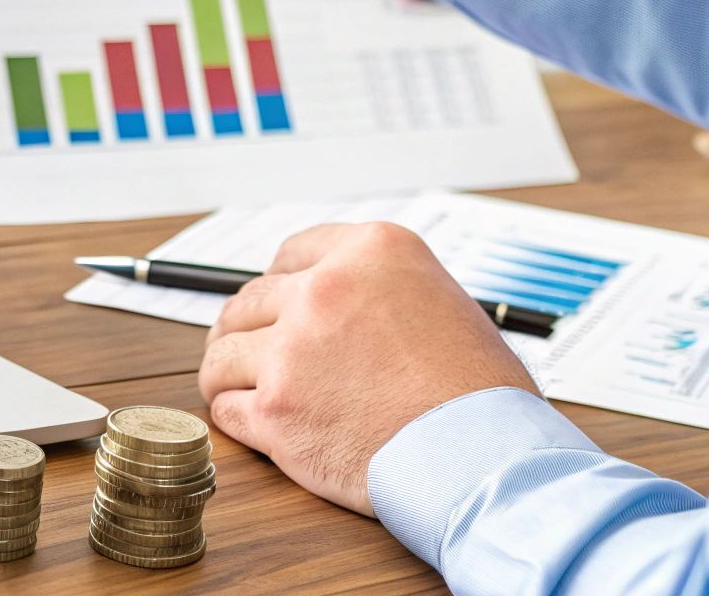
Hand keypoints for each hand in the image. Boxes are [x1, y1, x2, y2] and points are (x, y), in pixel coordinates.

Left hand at [199, 223, 538, 514]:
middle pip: (250, 301)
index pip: (294, 253)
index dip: (281, 281)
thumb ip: (381, 291)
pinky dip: (235, 415)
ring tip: (235, 385)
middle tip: (248, 350)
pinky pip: (226, 406)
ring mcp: (291, 351)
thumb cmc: (479, 393)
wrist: (484, 457)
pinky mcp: (274, 409)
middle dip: (247, 328)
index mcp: (370, 252)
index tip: (277, 302)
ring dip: (227, 371)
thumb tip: (345, 305)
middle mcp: (323, 291)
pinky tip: (251, 422)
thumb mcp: (443, 299)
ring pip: (224, 352)